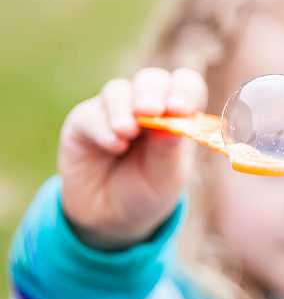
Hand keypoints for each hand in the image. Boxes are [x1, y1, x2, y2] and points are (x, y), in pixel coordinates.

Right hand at [58, 67, 207, 249]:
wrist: (109, 219)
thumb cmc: (146, 193)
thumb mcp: (166, 178)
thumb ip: (169, 151)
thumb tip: (174, 124)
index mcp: (174, 115)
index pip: (185, 85)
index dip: (184, 90)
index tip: (180, 108)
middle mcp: (144, 106)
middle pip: (151, 80)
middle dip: (152, 92)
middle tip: (151, 110)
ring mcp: (113, 111)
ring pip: (118, 90)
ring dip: (123, 108)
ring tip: (126, 131)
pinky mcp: (84, 122)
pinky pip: (91, 115)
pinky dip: (103, 128)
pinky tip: (113, 145)